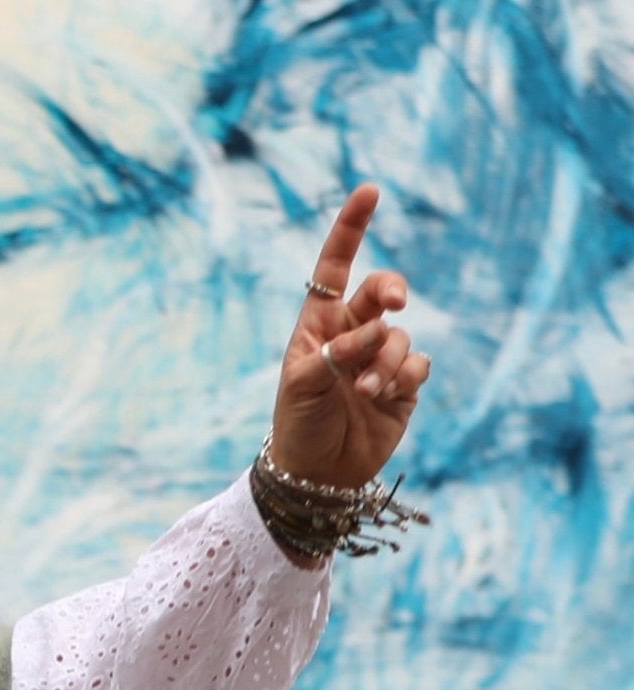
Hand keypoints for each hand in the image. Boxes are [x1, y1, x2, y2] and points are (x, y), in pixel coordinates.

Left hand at [269, 184, 429, 489]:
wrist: (316, 473)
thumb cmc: (298, 424)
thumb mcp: (301, 385)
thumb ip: (335, 353)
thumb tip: (377, 329)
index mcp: (319, 325)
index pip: (335, 268)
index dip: (351, 229)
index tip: (369, 191)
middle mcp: (352, 334)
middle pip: (382, 292)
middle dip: (391, 291)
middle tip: (394, 303)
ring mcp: (380, 358)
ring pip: (400, 336)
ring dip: (385, 361)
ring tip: (365, 392)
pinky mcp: (403, 384)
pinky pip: (417, 366)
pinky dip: (402, 379)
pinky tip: (383, 398)